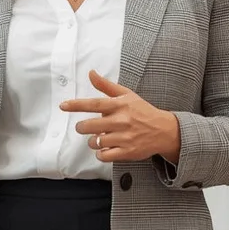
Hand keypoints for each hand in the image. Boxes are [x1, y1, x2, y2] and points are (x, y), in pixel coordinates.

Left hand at [60, 70, 179, 163]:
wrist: (164, 130)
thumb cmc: (143, 111)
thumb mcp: (126, 95)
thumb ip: (106, 86)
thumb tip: (90, 73)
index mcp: (119, 105)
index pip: (94, 104)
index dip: (76, 105)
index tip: (63, 106)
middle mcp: (121, 121)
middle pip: (90, 126)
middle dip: (82, 127)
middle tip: (84, 127)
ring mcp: (124, 138)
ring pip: (95, 142)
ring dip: (93, 141)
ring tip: (99, 137)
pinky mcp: (127, 152)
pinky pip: (104, 155)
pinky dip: (100, 153)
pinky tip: (105, 148)